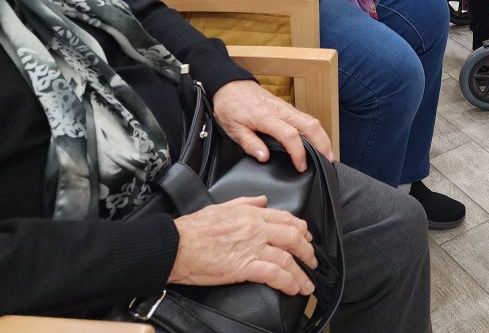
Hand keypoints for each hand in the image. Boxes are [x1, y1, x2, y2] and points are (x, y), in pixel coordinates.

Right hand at [170, 196, 315, 295]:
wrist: (176, 245)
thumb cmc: (193, 229)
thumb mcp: (222, 206)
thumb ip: (246, 202)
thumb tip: (262, 200)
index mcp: (251, 213)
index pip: (285, 218)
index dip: (300, 229)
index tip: (307, 238)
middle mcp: (257, 228)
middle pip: (293, 236)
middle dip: (307, 251)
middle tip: (313, 261)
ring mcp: (253, 247)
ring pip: (288, 257)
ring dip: (302, 272)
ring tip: (307, 283)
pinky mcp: (245, 266)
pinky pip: (275, 274)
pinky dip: (288, 282)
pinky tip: (294, 288)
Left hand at [213, 79, 333, 169]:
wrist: (231, 85)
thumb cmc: (230, 106)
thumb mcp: (233, 129)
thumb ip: (249, 143)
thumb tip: (264, 157)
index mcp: (266, 117)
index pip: (290, 135)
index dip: (299, 152)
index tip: (301, 166)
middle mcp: (281, 110)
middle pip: (310, 125)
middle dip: (323, 143)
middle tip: (328, 161)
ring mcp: (287, 108)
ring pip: (312, 120)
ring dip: (323, 137)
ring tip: (328, 154)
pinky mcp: (288, 107)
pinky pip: (307, 118)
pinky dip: (316, 131)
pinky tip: (318, 141)